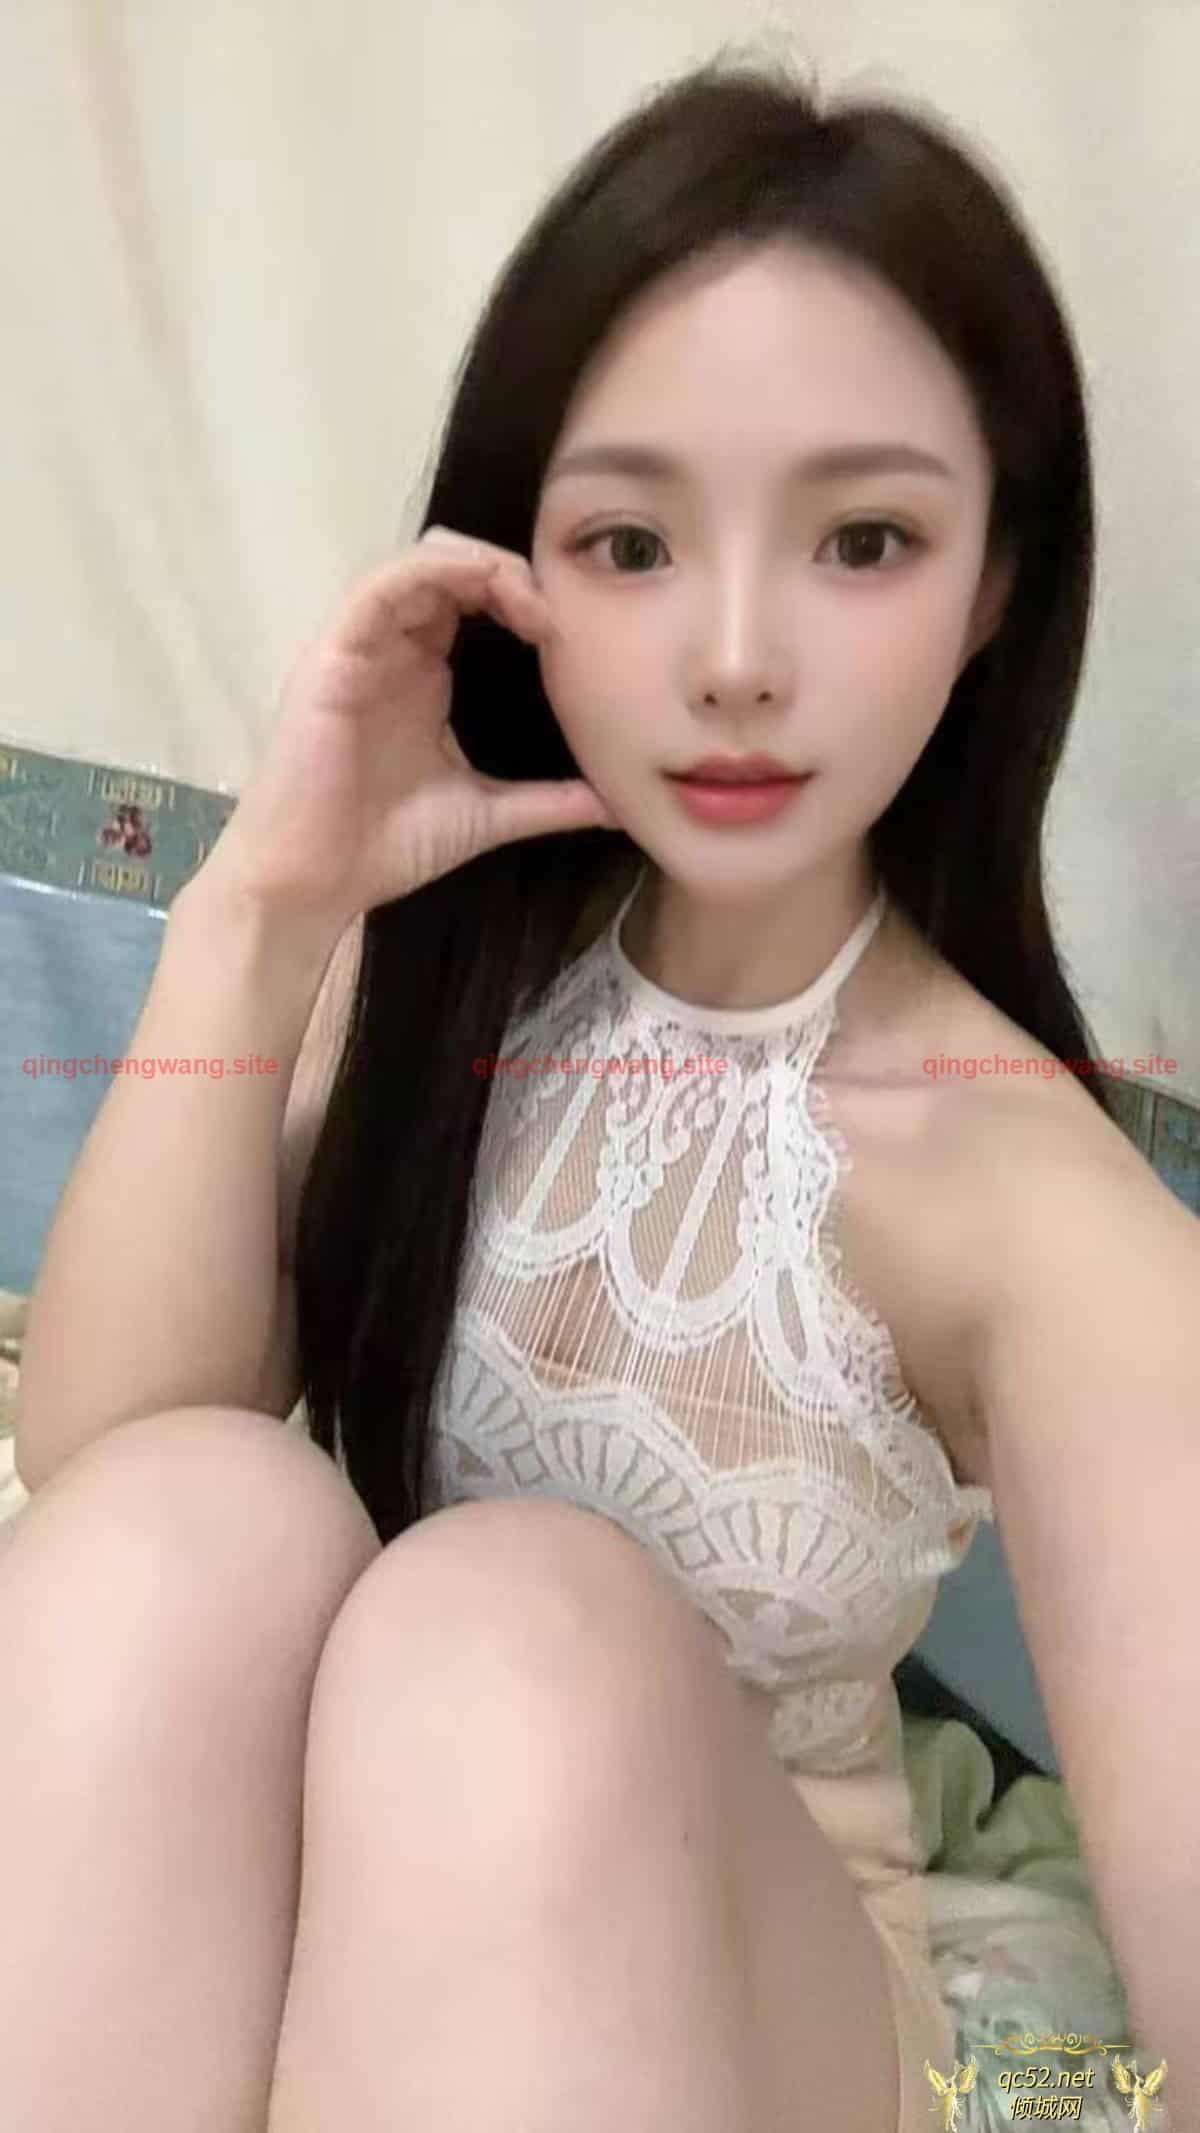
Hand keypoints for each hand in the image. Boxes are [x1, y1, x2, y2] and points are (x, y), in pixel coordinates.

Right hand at [203, 526, 618, 934]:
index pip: (473, 599)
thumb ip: (548, 801)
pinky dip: (434, 572)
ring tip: (529, 602)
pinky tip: (480, 587)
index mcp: (423, 674)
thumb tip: (618, 806)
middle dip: (510, 573)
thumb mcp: (486, 816)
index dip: (524, 598)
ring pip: (419, 562)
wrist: (314, 885)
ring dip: (481, 566)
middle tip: (555, 614)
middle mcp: (391, 650)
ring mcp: (359, 648)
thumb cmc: (383, 848)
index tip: (567, 635)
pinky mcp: (332, 657)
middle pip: (450, 566)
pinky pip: (380, 587)